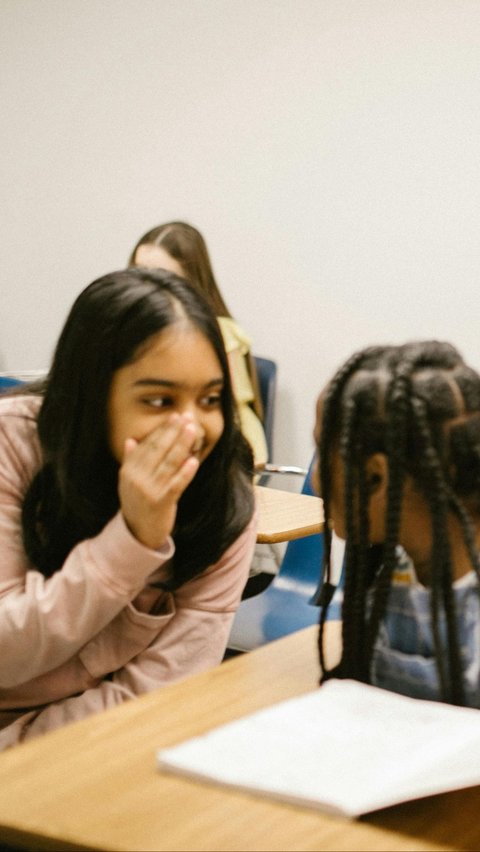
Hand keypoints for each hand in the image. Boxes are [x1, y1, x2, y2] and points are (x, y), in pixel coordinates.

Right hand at [118, 414, 199, 549]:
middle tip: (187, 417)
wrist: (138, 533)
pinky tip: (194, 460)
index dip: (162, 429)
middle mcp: (136, 479)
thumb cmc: (138, 503)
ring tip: (193, 430)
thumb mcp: (128, 483)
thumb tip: (130, 440)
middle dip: (174, 431)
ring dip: (182, 445)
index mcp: (128, 471)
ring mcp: (149, 491)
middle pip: (158, 450)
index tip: (175, 416)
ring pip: (169, 463)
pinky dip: (186, 472)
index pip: (148, 445)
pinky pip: (176, 484)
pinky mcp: (162, 503)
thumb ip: (130, 461)